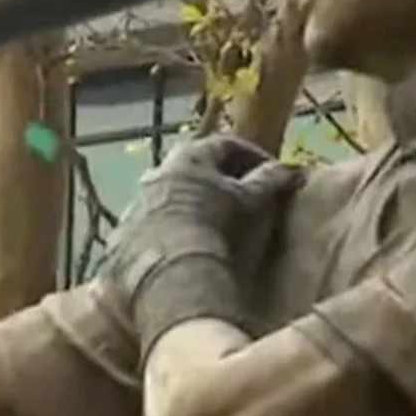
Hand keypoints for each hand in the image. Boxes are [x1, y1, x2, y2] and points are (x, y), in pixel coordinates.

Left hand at [99, 134, 301, 357]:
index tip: (270, 172)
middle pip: (193, 168)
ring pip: (169, 195)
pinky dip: (170, 230)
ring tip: (212, 224)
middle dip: (217, 178)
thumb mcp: (249, 202)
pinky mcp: (125, 233)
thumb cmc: (214, 226)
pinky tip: (183, 249)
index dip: (252, 156)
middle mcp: (158, 172)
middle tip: (240, 196)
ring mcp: (138, 202)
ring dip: (191, 204)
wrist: (166, 270)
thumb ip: (269, 181)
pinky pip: (152, 225)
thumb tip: (289, 169)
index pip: (225, 144)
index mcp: (189, 157)